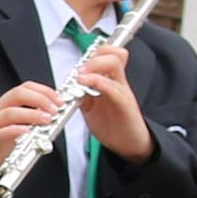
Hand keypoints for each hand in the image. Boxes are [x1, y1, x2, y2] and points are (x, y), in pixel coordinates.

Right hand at [0, 81, 65, 181]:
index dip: (43, 91)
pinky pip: (1, 133)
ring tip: (47, 120)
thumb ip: (32, 120)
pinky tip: (28, 132)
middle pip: (16, 94)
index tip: (59, 100)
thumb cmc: (0, 148)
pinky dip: (16, 131)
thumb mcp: (16, 129)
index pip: (24, 88)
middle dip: (39, 99)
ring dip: (32, 114)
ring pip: (9, 112)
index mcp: (3, 106)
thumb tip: (55, 115)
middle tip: (55, 109)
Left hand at [74, 34, 150, 163]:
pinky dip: (98, 82)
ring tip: (81, 76)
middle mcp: (118, 82)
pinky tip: (85, 85)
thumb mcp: (91, 108)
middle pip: (113, 53)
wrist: (128, 144)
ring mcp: (122, 91)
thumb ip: (82, 95)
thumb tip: (68, 86)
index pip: (108, 54)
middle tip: (81, 68)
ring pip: (114, 63)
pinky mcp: (125, 104)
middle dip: (95, 55)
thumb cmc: (113, 125)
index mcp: (111, 81)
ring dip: (94, 65)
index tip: (80, 65)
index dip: (94, 53)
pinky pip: (113, 87)